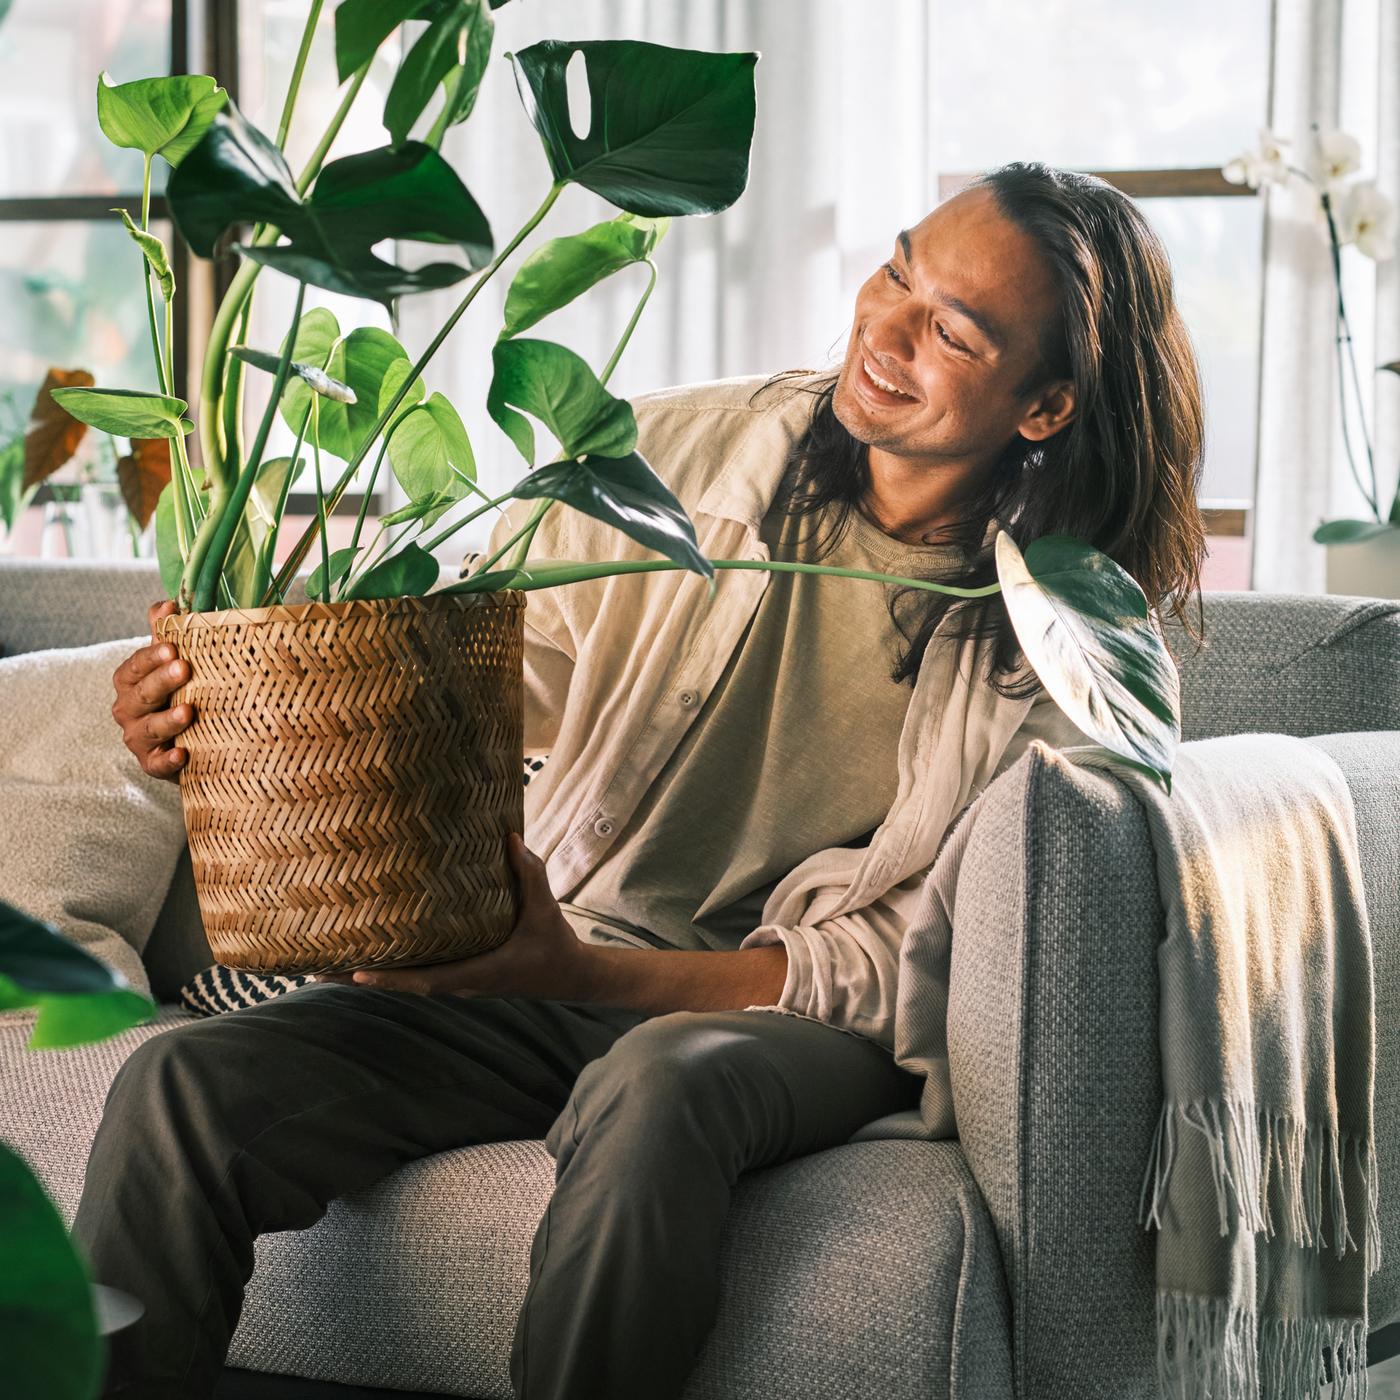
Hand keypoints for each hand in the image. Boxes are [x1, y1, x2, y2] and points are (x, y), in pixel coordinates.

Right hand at [111, 599, 193, 781]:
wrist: (187, 737)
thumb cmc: (177, 691)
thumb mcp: (171, 663)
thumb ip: (165, 634)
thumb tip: (167, 602)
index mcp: (130, 681)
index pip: (135, 667)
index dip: (151, 657)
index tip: (172, 647)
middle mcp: (128, 709)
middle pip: (141, 695)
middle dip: (161, 682)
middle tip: (184, 668)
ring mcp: (138, 738)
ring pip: (148, 729)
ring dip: (167, 720)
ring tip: (189, 711)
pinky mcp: (152, 764)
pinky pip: (156, 764)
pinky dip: (168, 760)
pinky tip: (184, 753)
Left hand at [316, 832, 591, 1000]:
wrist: (567, 977)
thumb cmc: (554, 941)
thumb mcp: (545, 907)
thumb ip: (529, 872)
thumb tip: (509, 836)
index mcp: (478, 972)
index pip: (428, 980)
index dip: (392, 978)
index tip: (359, 972)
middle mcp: (460, 983)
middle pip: (401, 986)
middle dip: (357, 978)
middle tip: (314, 967)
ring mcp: (456, 983)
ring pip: (403, 983)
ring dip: (363, 976)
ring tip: (321, 962)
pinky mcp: (457, 976)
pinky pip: (414, 976)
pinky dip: (386, 970)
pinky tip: (361, 957)